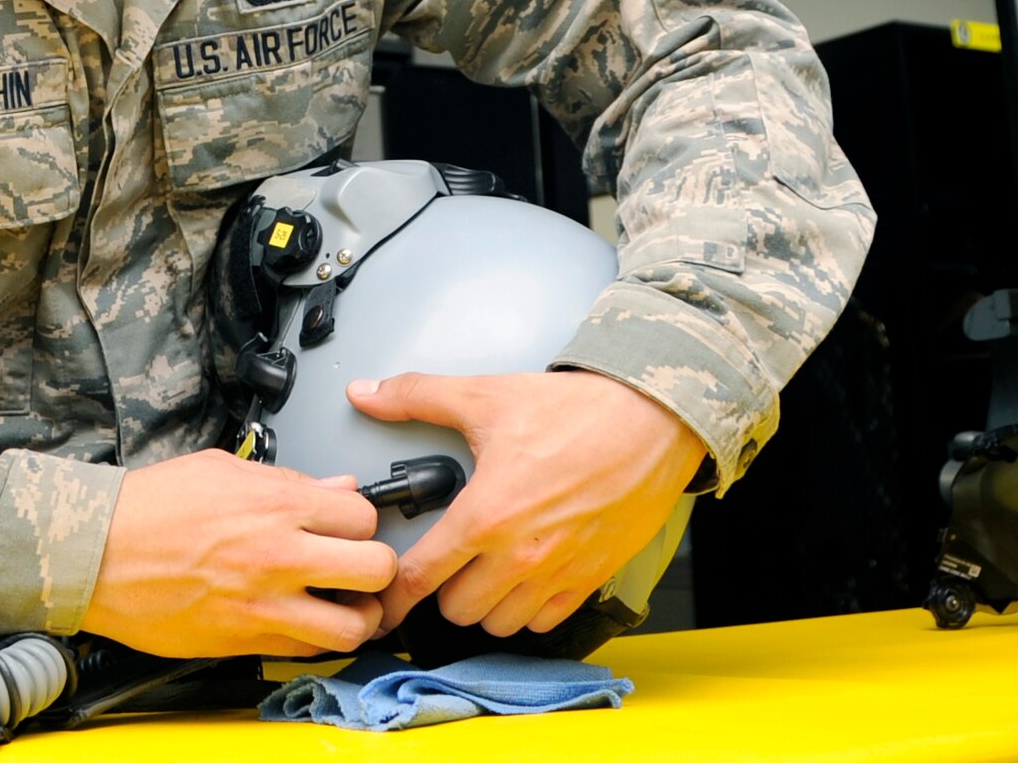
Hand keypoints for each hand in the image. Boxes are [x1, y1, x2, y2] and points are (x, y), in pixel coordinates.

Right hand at [80, 448, 396, 657]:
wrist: (98, 551)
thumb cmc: (149, 507)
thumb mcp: (222, 469)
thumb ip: (286, 480)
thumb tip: (333, 486)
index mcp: (277, 504)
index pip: (364, 515)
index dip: (362, 519)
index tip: (353, 524)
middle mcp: (280, 555)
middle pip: (377, 568)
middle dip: (377, 566)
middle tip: (363, 564)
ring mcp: (266, 604)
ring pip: (355, 625)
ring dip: (359, 614)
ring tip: (347, 603)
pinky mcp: (247, 640)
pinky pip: (309, 650)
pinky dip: (318, 639)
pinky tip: (307, 621)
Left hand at [349, 370, 705, 638]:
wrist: (651, 420)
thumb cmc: (575, 411)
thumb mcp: (484, 396)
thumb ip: (416, 396)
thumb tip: (367, 393)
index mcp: (485, 514)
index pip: (421, 576)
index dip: (394, 594)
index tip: (385, 602)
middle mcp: (520, 554)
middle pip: (457, 610)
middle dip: (443, 590)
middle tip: (445, 563)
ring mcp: (558, 572)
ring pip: (501, 623)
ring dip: (485, 604)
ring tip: (483, 571)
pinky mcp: (591, 578)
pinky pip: (546, 623)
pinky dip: (529, 611)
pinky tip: (523, 579)